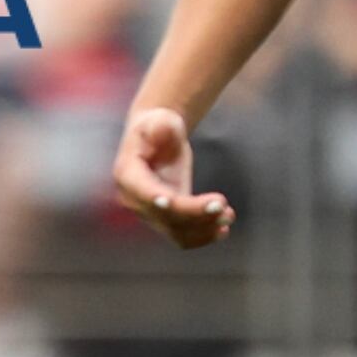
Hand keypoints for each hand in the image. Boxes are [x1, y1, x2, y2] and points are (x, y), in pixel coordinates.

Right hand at [113, 106, 234, 246]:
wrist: (158, 140)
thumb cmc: (158, 127)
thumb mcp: (160, 119)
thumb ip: (162, 125)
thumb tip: (163, 128)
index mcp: (128, 174)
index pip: (143, 192)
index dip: (157, 199)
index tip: (173, 201)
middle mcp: (135, 200)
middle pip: (165, 216)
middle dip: (194, 213)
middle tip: (223, 204)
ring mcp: (150, 213)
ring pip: (176, 231)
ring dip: (203, 228)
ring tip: (228, 215)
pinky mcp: (167, 220)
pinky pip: (183, 237)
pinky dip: (203, 235)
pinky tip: (223, 228)